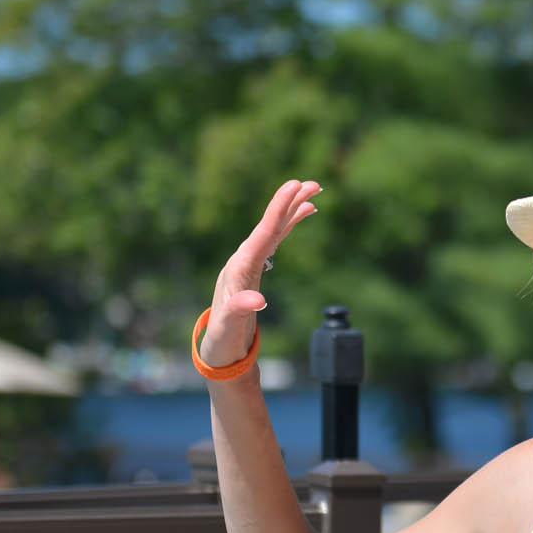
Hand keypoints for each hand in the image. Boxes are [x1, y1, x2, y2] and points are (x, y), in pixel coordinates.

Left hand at [201, 180, 321, 364]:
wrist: (219, 349)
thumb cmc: (223, 340)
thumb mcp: (229, 328)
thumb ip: (239, 311)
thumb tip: (258, 300)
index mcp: (239, 268)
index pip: (263, 231)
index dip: (279, 208)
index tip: (294, 185)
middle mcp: (243, 260)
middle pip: (269, 224)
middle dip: (289, 202)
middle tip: (313, 183)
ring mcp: (249, 263)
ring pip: (274, 228)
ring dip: (292, 209)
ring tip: (313, 191)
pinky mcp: (256, 269)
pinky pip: (276, 239)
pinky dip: (290, 225)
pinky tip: (303, 214)